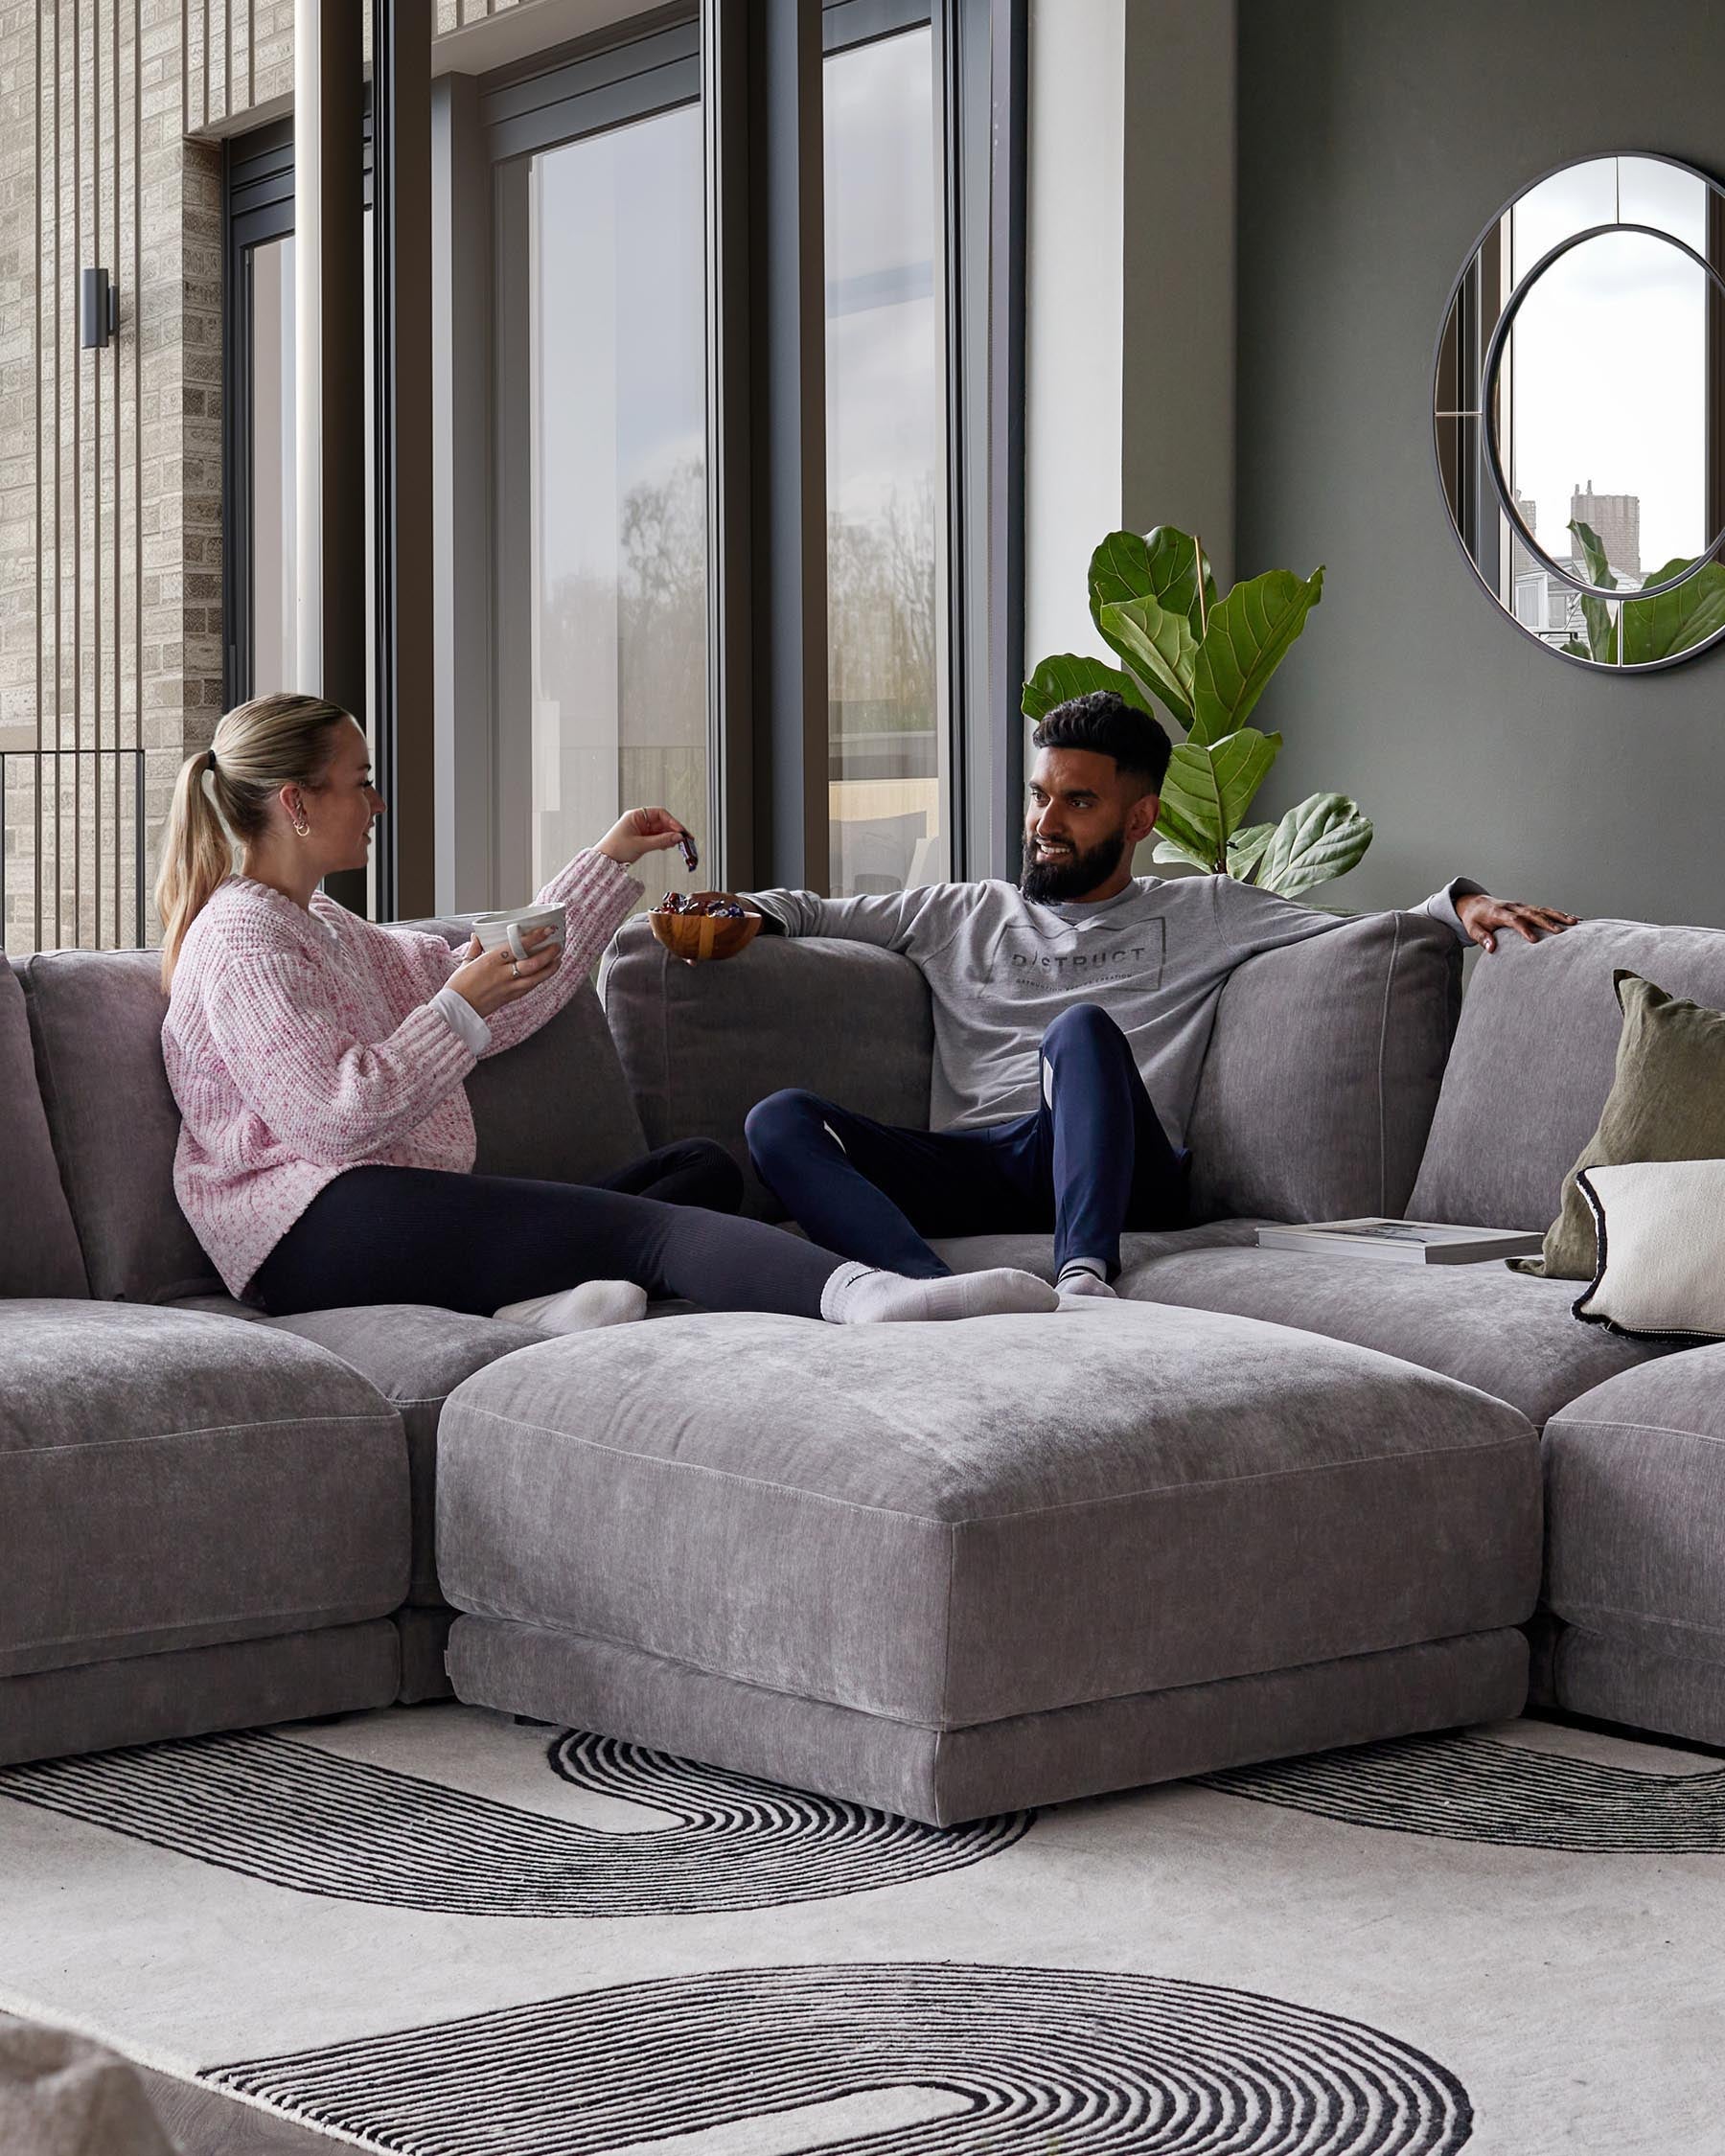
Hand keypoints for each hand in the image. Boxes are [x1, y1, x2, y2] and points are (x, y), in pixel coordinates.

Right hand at [448, 928, 559, 1017]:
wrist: (457, 1011)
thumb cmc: (458, 986)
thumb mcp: (466, 963)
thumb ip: (475, 948)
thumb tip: (477, 935)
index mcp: (490, 962)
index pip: (517, 947)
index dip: (535, 938)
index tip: (547, 930)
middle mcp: (502, 975)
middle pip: (531, 963)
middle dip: (548, 953)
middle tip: (557, 945)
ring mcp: (508, 988)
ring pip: (535, 978)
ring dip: (550, 968)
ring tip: (558, 959)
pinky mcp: (510, 998)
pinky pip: (530, 987)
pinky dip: (540, 979)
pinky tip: (546, 972)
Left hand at [594, 807, 691, 867]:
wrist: (604, 862)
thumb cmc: (615, 849)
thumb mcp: (640, 845)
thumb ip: (661, 841)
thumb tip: (677, 837)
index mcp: (636, 816)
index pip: (659, 813)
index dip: (672, 821)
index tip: (680, 831)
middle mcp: (639, 821)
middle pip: (662, 822)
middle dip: (673, 830)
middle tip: (684, 839)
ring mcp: (640, 830)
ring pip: (660, 831)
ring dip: (669, 837)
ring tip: (677, 844)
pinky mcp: (641, 839)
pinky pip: (656, 838)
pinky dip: (663, 841)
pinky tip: (668, 846)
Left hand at [1456, 891, 1579, 954]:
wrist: (1476, 903)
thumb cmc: (1475, 919)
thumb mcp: (1473, 929)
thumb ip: (1482, 938)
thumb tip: (1491, 948)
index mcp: (1499, 912)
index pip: (1514, 920)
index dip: (1524, 929)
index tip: (1534, 940)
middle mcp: (1514, 907)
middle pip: (1532, 914)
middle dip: (1546, 923)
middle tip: (1560, 933)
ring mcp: (1522, 906)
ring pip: (1542, 910)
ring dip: (1558, 916)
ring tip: (1574, 923)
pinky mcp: (1528, 908)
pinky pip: (1545, 910)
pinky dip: (1559, 914)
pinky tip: (1573, 919)